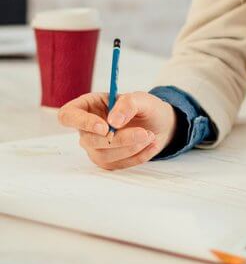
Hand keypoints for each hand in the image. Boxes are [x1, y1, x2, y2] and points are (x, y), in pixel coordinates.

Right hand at [57, 91, 177, 170]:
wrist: (158, 123)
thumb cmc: (144, 107)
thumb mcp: (140, 98)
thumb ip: (127, 104)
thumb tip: (113, 122)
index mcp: (87, 106)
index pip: (68, 116)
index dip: (81, 122)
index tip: (105, 127)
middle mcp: (86, 129)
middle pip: (89, 140)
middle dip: (119, 139)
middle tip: (143, 132)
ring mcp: (95, 148)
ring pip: (103, 156)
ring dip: (130, 147)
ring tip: (150, 135)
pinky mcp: (108, 162)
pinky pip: (118, 165)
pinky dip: (138, 156)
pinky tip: (151, 144)